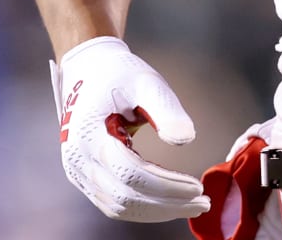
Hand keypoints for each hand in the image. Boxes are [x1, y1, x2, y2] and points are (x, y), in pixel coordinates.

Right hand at [52, 36, 210, 222]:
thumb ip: (166, 110)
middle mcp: (78, 160)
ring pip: (119, 207)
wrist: (88, 69)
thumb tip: (186, 140)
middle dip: (167, 204)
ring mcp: (78, 171)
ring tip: (192, 204)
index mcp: (90, 135)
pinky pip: (113, 203)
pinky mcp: (85, 176)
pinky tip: (169, 201)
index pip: (132, 174)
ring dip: (157, 211)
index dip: (166, 186)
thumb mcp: (147, 82)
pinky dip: (143, 207)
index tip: (198, 187)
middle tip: (203, 202)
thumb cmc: (120, 74)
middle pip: (126, 197)